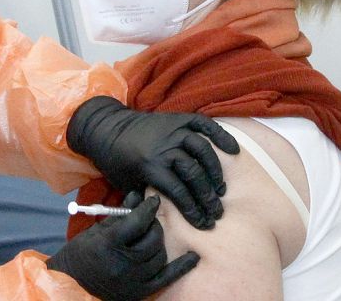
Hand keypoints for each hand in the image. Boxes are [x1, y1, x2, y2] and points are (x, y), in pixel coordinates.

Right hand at [47, 192, 198, 300]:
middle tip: (150, 219)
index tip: (154, 200)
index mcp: (108, 245)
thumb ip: (120, 215)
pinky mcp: (141, 291)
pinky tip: (193, 256)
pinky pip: (167, 278)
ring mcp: (134, 280)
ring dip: (160, 242)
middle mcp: (123, 264)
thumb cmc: (83, 252)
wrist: (75, 283)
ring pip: (160, 256)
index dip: (147, 209)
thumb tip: (138, 195)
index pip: (136, 223)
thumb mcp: (98, 230)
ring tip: (153, 235)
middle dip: (154, 225)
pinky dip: (182, 267)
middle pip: (152, 239)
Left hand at [67, 96, 239, 228]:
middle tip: (216, 212)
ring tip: (221, 189)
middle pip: (194, 174)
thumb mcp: (126, 183)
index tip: (202, 222)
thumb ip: (148, 197)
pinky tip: (233, 150)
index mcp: (149, 165)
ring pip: (203, 150)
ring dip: (215, 171)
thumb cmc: (116, 161)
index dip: (192, 210)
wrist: (106, 128)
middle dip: (207, 197)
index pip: (178, 191)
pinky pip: (204, 125)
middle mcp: (164, 147)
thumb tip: (170, 215)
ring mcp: (173, 130)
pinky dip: (220, 135)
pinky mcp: (178, 118)